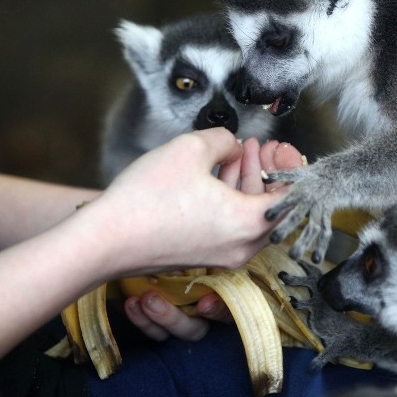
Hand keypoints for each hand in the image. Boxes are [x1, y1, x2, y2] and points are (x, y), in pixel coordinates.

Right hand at [124, 137, 304, 340]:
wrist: (104, 240)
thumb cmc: (147, 199)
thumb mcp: (191, 148)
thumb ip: (224, 140)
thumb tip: (233, 146)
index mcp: (249, 224)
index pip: (292, 196)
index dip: (289, 165)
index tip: (280, 146)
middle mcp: (241, 247)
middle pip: (272, 207)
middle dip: (266, 171)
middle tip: (261, 145)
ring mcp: (221, 256)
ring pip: (248, 216)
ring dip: (245, 182)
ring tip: (236, 151)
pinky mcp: (202, 256)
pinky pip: (228, 226)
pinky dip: (228, 199)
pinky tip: (214, 173)